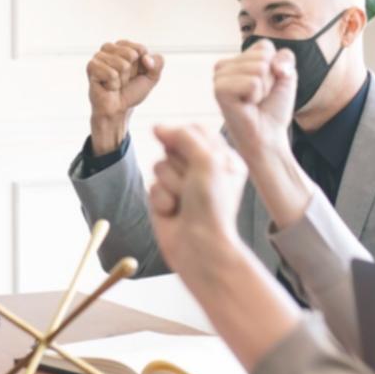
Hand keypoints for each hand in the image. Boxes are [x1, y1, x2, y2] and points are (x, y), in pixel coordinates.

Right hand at [86, 40, 164, 154]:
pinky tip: (107, 87)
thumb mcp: (152, 77)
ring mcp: (98, 56)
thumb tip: (146, 58)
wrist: (118, 110)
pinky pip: (111, 74)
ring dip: (122, 79)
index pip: (140, 49)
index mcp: (123, 46)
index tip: (134, 74)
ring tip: (115, 84)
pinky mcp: (91, 67)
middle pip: (131, 54)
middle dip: (131, 72)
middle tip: (123, 81)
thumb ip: (158, 63)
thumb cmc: (132, 91)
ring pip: (122, 64)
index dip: (142, 65)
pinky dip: (113, 84)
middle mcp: (109, 48)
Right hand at [148, 125, 303, 368]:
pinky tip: (173, 213)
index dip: (185, 137)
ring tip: (183, 202)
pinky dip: (161, 200)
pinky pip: (152, 187)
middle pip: (173, 147)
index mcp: (222, 158)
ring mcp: (182, 185)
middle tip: (192, 185)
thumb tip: (158, 127)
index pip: (195, 130)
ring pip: (159, 166)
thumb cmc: (212, 206)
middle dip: (178, 165)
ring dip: (170, 184)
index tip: (186, 150)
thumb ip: (183, 137)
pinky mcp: (164, 200)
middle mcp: (202, 170)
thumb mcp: (206, 161)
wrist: (199, 246)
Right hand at [213, 42, 297, 164]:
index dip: (276, 67)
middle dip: (270, 79)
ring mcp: (219, 77)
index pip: (265, 46)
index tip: (267, 86)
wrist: (268, 134)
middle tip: (260, 97)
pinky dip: (257, 96)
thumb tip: (272, 64)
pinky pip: (252, 82)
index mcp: (236, 60)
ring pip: (259, 68)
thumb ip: (285, 57)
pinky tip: (247, 105)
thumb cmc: (273, 107)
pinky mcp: (219, 90)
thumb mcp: (286, 75)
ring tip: (253, 101)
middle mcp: (224, 66)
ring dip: (264, 89)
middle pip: (263, 56)